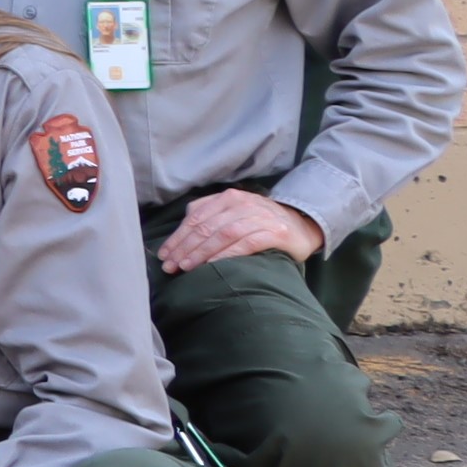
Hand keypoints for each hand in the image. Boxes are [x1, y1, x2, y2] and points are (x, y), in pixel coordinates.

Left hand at [156, 189, 324, 273]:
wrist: (302, 226)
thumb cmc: (259, 223)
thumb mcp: (233, 213)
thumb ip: (208, 217)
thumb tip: (179, 236)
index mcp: (228, 198)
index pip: (196, 218)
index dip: (177, 237)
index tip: (164, 255)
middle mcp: (243, 204)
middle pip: (206, 227)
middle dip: (184, 248)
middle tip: (170, 266)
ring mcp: (261, 217)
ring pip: (223, 234)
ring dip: (201, 252)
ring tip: (186, 267)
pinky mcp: (276, 233)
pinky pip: (247, 243)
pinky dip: (227, 254)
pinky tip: (213, 265)